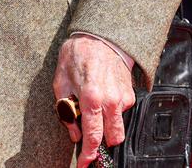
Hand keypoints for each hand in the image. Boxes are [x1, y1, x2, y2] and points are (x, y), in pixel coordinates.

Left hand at [52, 35, 134, 167]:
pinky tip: (103, 98)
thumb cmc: (77, 55)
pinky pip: (123, 111)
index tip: (84, 164)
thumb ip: (66, 112)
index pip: (93, 136)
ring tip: (95, 113)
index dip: (88, 155)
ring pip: (120, 126)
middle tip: (91, 139)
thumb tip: (74, 134)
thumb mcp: (60, 82)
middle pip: (114, 138)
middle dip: (102, 143)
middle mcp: (111, 100)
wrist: (99, 36)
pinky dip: (113, 111)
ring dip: (108, 127)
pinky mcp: (130, 92)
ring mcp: (123, 96)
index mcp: (91, 98)